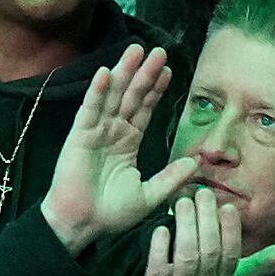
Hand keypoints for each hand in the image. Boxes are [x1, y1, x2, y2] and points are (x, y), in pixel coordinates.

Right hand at [40, 44, 197, 254]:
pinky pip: (90, 109)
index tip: (169, 70)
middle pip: (131, 96)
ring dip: (124, 72)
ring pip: (112, 96)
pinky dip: (98, 91)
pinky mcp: (79, 136)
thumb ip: (170, 178)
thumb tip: (195, 163)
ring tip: (136, 50)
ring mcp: (95, 131)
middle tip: (158, 50)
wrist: (82, 225)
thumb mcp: (148, 195)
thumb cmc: (110, 213)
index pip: (145, 109)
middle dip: (144, 73)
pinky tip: (107, 73)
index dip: (156, 90)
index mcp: (128, 142)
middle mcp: (112, 131)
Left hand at [131, 191, 274, 275]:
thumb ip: (259, 264)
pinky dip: (160, 248)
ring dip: (185, 228)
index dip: (230, 230)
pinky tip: (160, 229)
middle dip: (206, 220)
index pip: (232, 253)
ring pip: (186, 256)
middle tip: (201, 193)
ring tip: (181, 203)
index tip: (227, 206)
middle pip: (209, 250)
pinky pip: (159, 268)